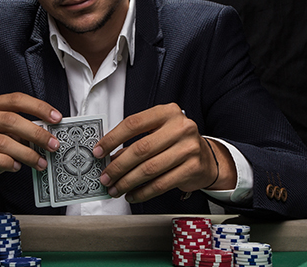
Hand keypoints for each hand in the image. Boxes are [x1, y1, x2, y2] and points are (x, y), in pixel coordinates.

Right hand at [0, 92, 61, 197]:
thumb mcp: (4, 137)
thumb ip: (21, 133)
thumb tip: (48, 135)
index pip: (16, 100)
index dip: (38, 107)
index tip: (57, 118)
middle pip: (10, 120)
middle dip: (36, 133)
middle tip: (53, 145)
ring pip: (2, 141)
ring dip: (26, 153)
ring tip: (40, 163)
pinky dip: (6, 162)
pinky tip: (16, 167)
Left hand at [92, 103, 235, 202]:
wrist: (207, 158)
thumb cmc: (176, 143)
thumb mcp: (157, 133)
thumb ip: (135, 142)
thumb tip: (108, 158)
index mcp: (167, 112)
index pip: (134, 123)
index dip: (112, 138)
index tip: (98, 151)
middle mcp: (180, 127)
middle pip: (140, 149)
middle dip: (118, 166)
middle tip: (105, 177)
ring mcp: (189, 148)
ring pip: (149, 169)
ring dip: (127, 182)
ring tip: (115, 189)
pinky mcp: (193, 168)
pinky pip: (161, 184)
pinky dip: (142, 192)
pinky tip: (132, 194)